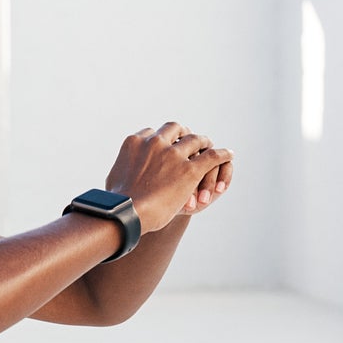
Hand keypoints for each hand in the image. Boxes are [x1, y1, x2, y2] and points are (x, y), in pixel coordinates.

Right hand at [103, 122, 232, 234]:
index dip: (162, 138)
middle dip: (184, 132)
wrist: (126, 213)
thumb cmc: (116, 203)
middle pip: (175, 129)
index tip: (166, 143)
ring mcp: (174, 155)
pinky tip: (229, 154)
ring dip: (204, 142)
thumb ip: (120, 170)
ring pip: (196, 140)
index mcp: (135, 142)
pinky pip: (212, 156)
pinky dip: (222, 154)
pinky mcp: (189, 170)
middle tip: (190, 139)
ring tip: (210, 146)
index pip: (152, 133)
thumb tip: (118, 175)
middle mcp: (155, 143)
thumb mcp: (113, 179)